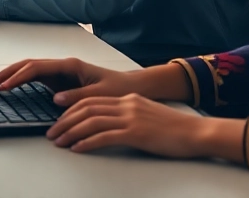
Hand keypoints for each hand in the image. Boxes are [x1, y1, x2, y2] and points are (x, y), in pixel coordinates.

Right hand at [0, 58, 137, 106]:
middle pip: (28, 65)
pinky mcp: (61, 81)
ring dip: (12, 75)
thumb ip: (77, 96)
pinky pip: (36, 78)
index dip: (17, 77)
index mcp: (70, 66)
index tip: (4, 87)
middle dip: (8, 73)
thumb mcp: (100, 95)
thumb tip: (55, 99)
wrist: (131, 87)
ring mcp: (60, 73)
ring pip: (30, 70)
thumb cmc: (118, 89)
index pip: (36, 68)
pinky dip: (22, 81)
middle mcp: (62, 66)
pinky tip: (12, 87)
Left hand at [45, 94, 229, 158]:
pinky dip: (87, 142)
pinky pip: (105, 136)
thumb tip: (108, 124)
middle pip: (86, 109)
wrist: (196, 132)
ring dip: (70, 132)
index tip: (59, 120)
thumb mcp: (146, 114)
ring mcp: (131, 118)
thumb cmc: (174, 128)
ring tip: (58, 142)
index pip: (91, 100)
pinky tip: (77, 149)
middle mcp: (126, 104)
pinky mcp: (136, 133)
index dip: (71, 110)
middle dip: (65, 121)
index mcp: (127, 99)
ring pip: (91, 121)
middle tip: (51, 133)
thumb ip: (128, 115)